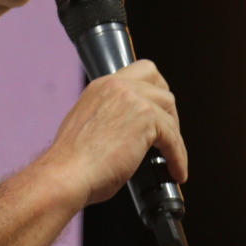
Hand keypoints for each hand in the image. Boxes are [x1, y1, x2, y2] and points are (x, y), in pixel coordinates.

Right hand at [36, 60, 186, 207]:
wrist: (66, 174)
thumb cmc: (71, 162)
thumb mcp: (87, 126)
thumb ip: (107, 117)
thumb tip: (124, 131)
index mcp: (102, 86)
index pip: (140, 71)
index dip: (155, 90)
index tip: (158, 109)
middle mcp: (118, 87)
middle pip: (161, 87)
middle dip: (169, 112)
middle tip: (169, 134)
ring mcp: (133, 100)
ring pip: (170, 112)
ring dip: (175, 137)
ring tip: (173, 158)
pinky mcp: (146, 120)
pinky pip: (174, 139)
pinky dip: (178, 157)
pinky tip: (177, 172)